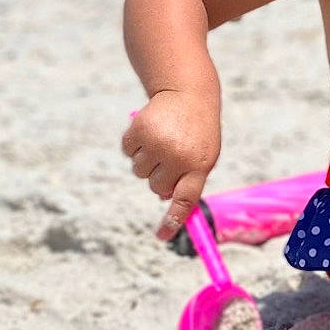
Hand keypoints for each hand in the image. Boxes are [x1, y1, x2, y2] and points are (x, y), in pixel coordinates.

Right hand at [122, 90, 219, 241]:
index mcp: (199, 165)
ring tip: (162, 139)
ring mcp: (158, 143)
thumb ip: (187, 179)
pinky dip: (134, 144)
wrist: (188, 93)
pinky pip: (127, 151)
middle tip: (170, 156)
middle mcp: (178, 156)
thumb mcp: (202, 155)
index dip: (173, 220)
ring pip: (139, 171)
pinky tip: (149, 130)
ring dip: (147, 160)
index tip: (162, 236)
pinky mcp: (139, 130)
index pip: (185, 200)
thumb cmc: (197, 131)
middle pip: (156, 187)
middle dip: (160, 177)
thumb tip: (164, 199)